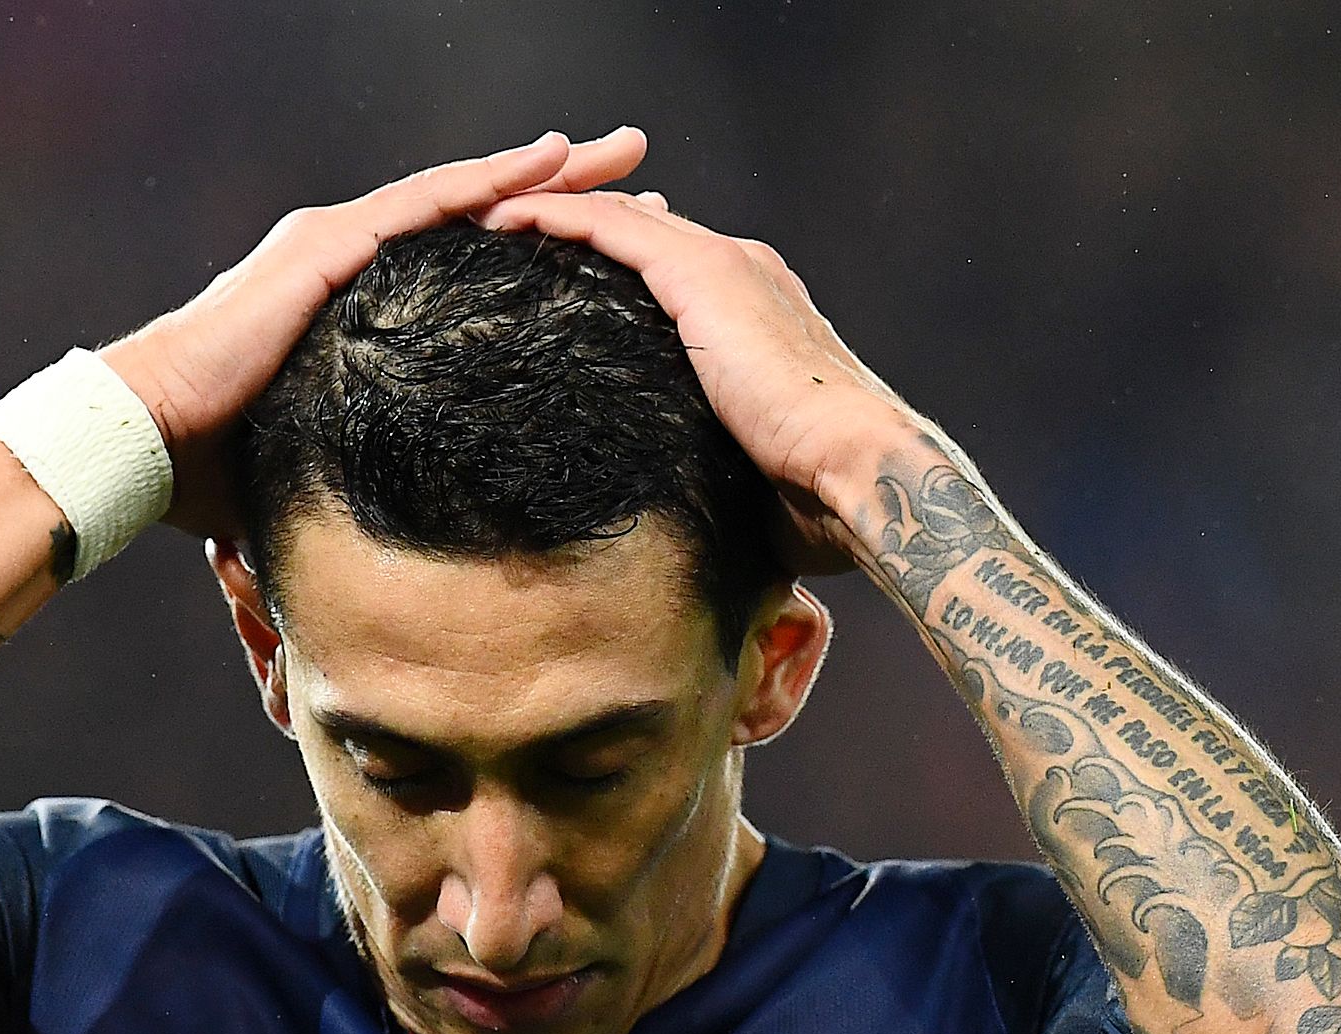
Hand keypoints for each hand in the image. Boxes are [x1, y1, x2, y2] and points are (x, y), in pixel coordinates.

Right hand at [105, 129, 649, 538]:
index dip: (539, 244)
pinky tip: (548, 161)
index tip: (613, 242)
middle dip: (564, 190)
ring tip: (617, 152)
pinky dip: (490, 180)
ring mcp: (341, 243)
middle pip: (480, 213)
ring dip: (546, 172)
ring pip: (464, 194)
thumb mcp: (322, 465)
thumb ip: (366, 486)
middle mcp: (353, 256)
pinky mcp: (328, 246)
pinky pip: (426, 205)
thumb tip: (394, 569)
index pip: (466, 259)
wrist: (150, 437)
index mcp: (356, 300)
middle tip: (638, 167)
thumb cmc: (217, 468)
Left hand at [473, 187, 919, 572]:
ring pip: (618, 217)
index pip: (668, 270)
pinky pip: (609, 229)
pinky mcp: (702, 276)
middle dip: (573, 227)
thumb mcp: (752, 469)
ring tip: (483, 216)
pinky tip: (501, 219)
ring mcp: (724, 266)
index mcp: (758, 311)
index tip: (554, 279)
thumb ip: (713, 462)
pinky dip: (552, 217)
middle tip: (503, 234)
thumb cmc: (817, 496)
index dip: (609, 265)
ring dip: (548, 210)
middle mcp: (743, 271)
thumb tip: (684, 516)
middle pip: (640, 231)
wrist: (858, 470)